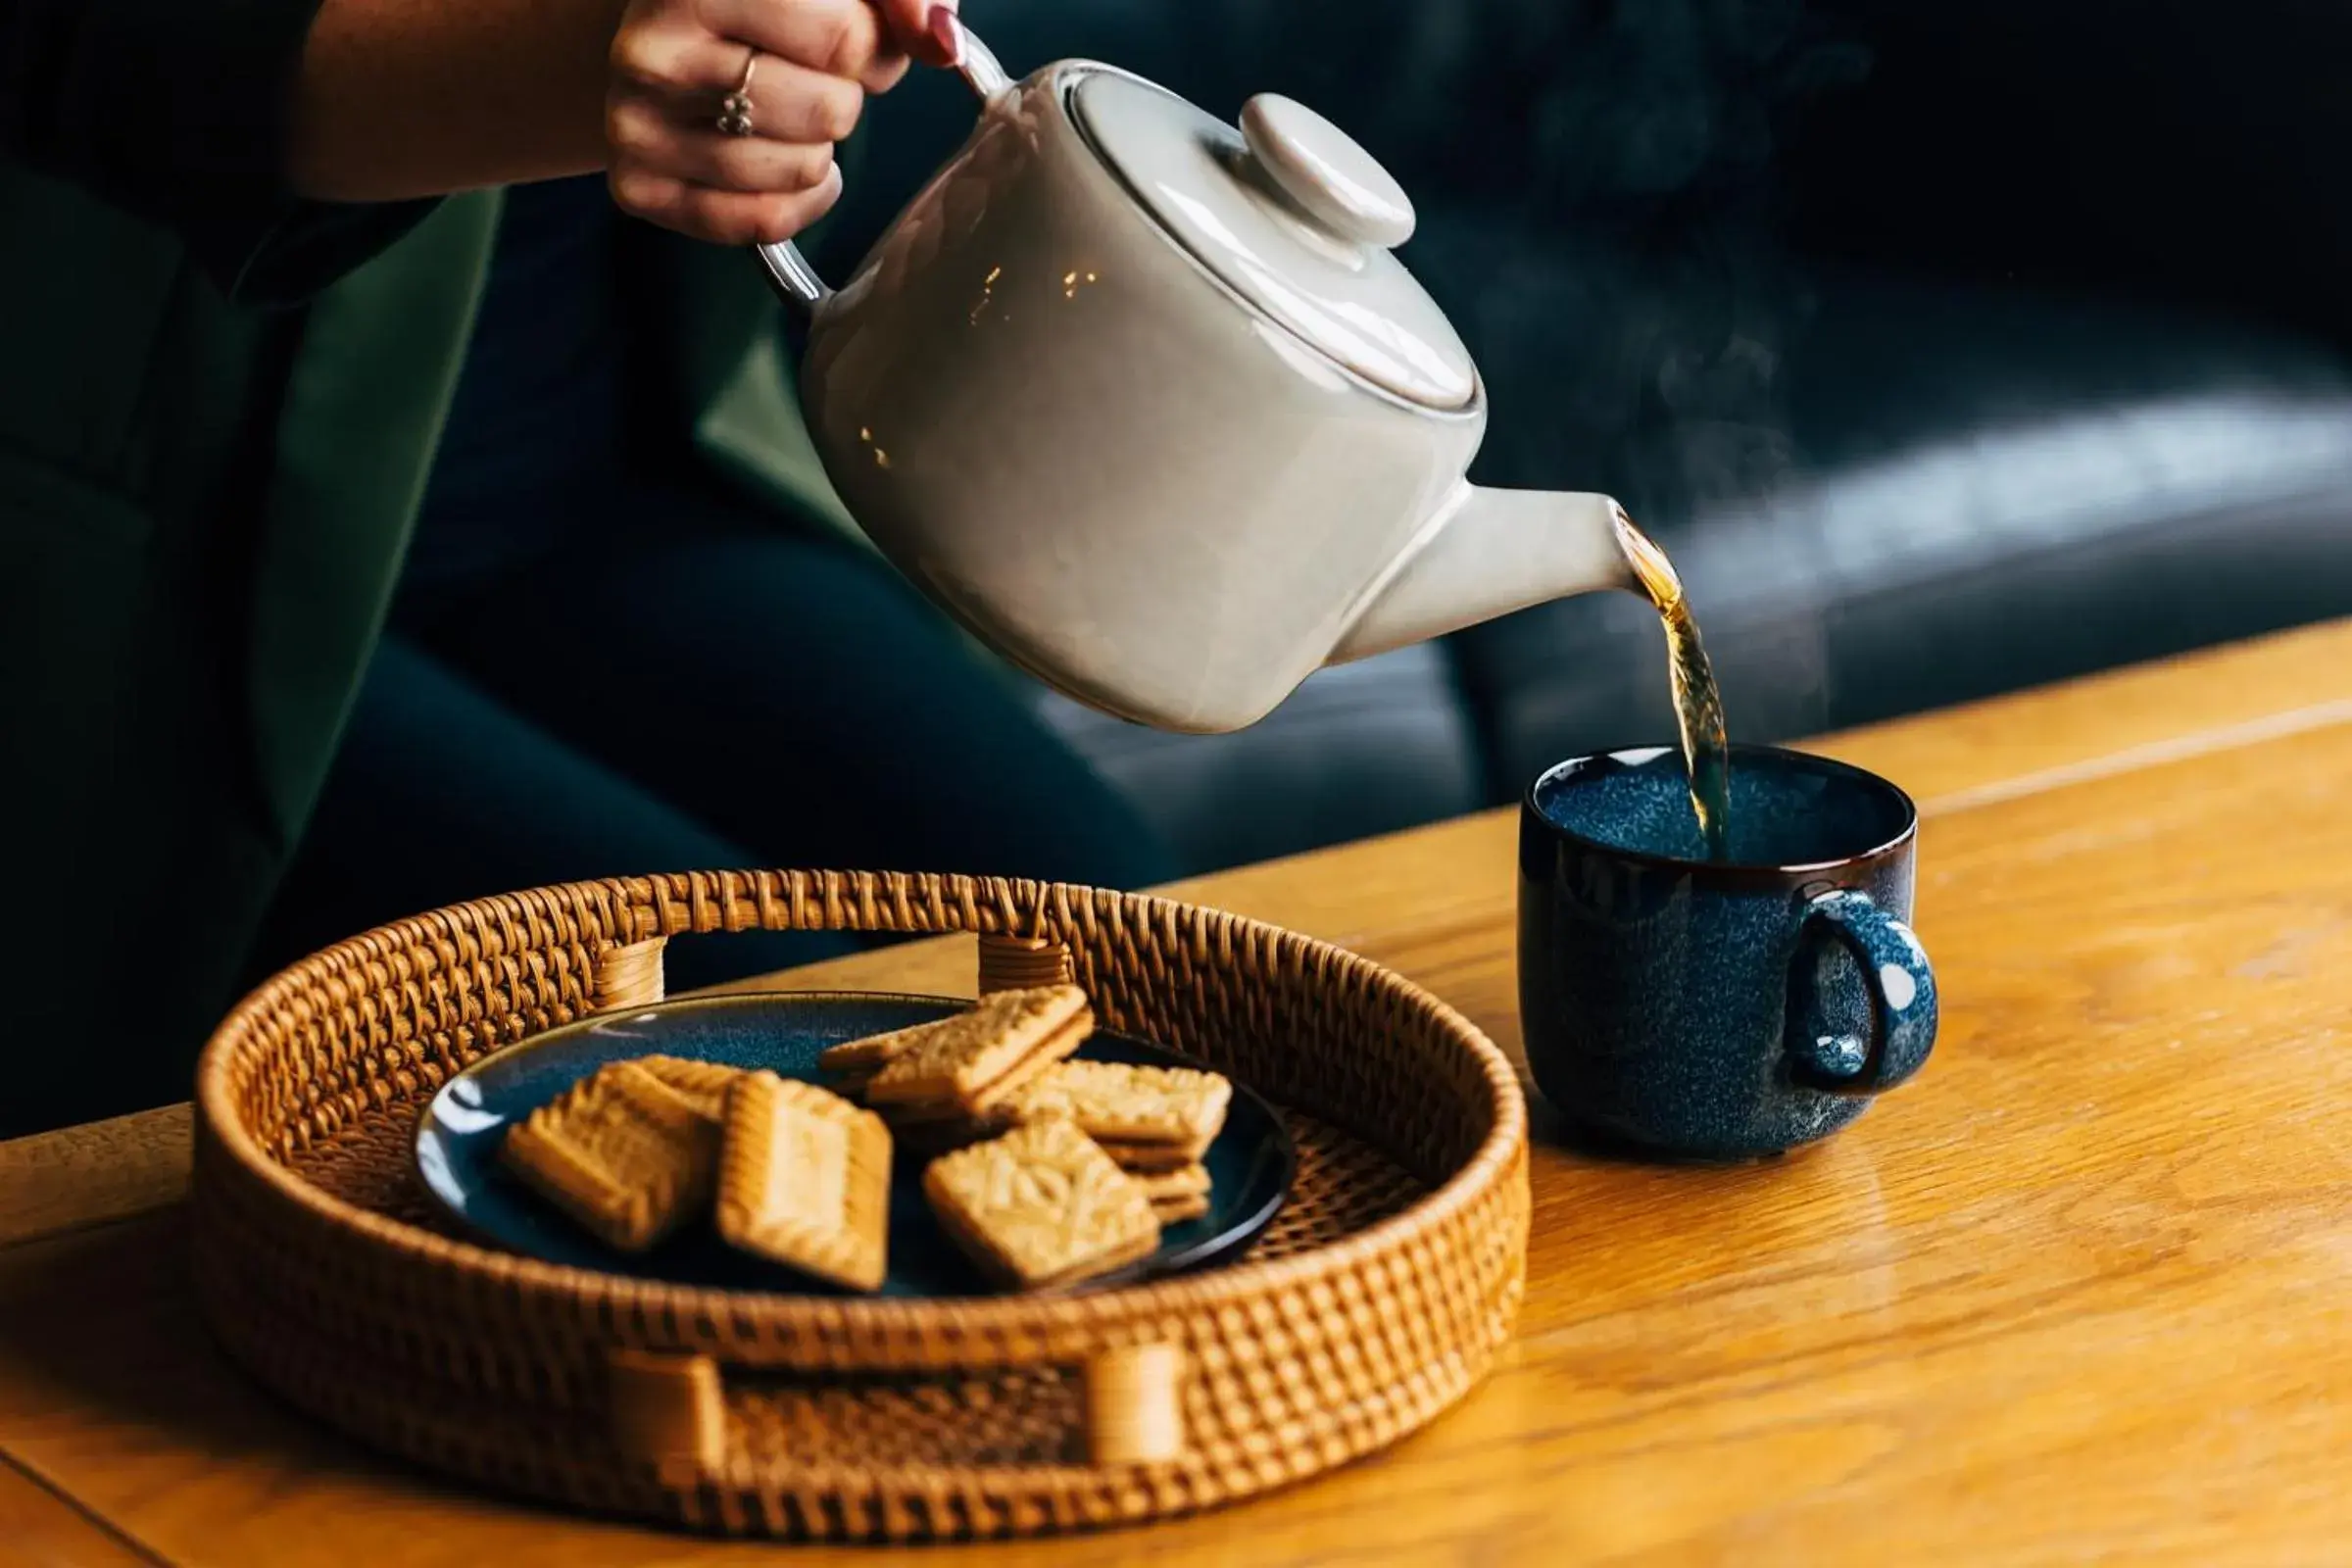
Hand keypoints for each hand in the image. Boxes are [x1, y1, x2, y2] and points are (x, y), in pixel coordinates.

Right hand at [606, 0, 962, 245]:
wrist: (657, 32)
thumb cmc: (765, 3)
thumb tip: (941, 41)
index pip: (847, 39)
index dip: (875, 44)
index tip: (854, 37)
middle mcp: (652, 50)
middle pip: (831, 110)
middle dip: (843, 95)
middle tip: (808, 74)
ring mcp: (636, 124)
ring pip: (804, 170)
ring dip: (818, 146)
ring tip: (784, 109)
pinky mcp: (639, 189)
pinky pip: (766, 221)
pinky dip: (797, 198)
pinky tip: (781, 157)